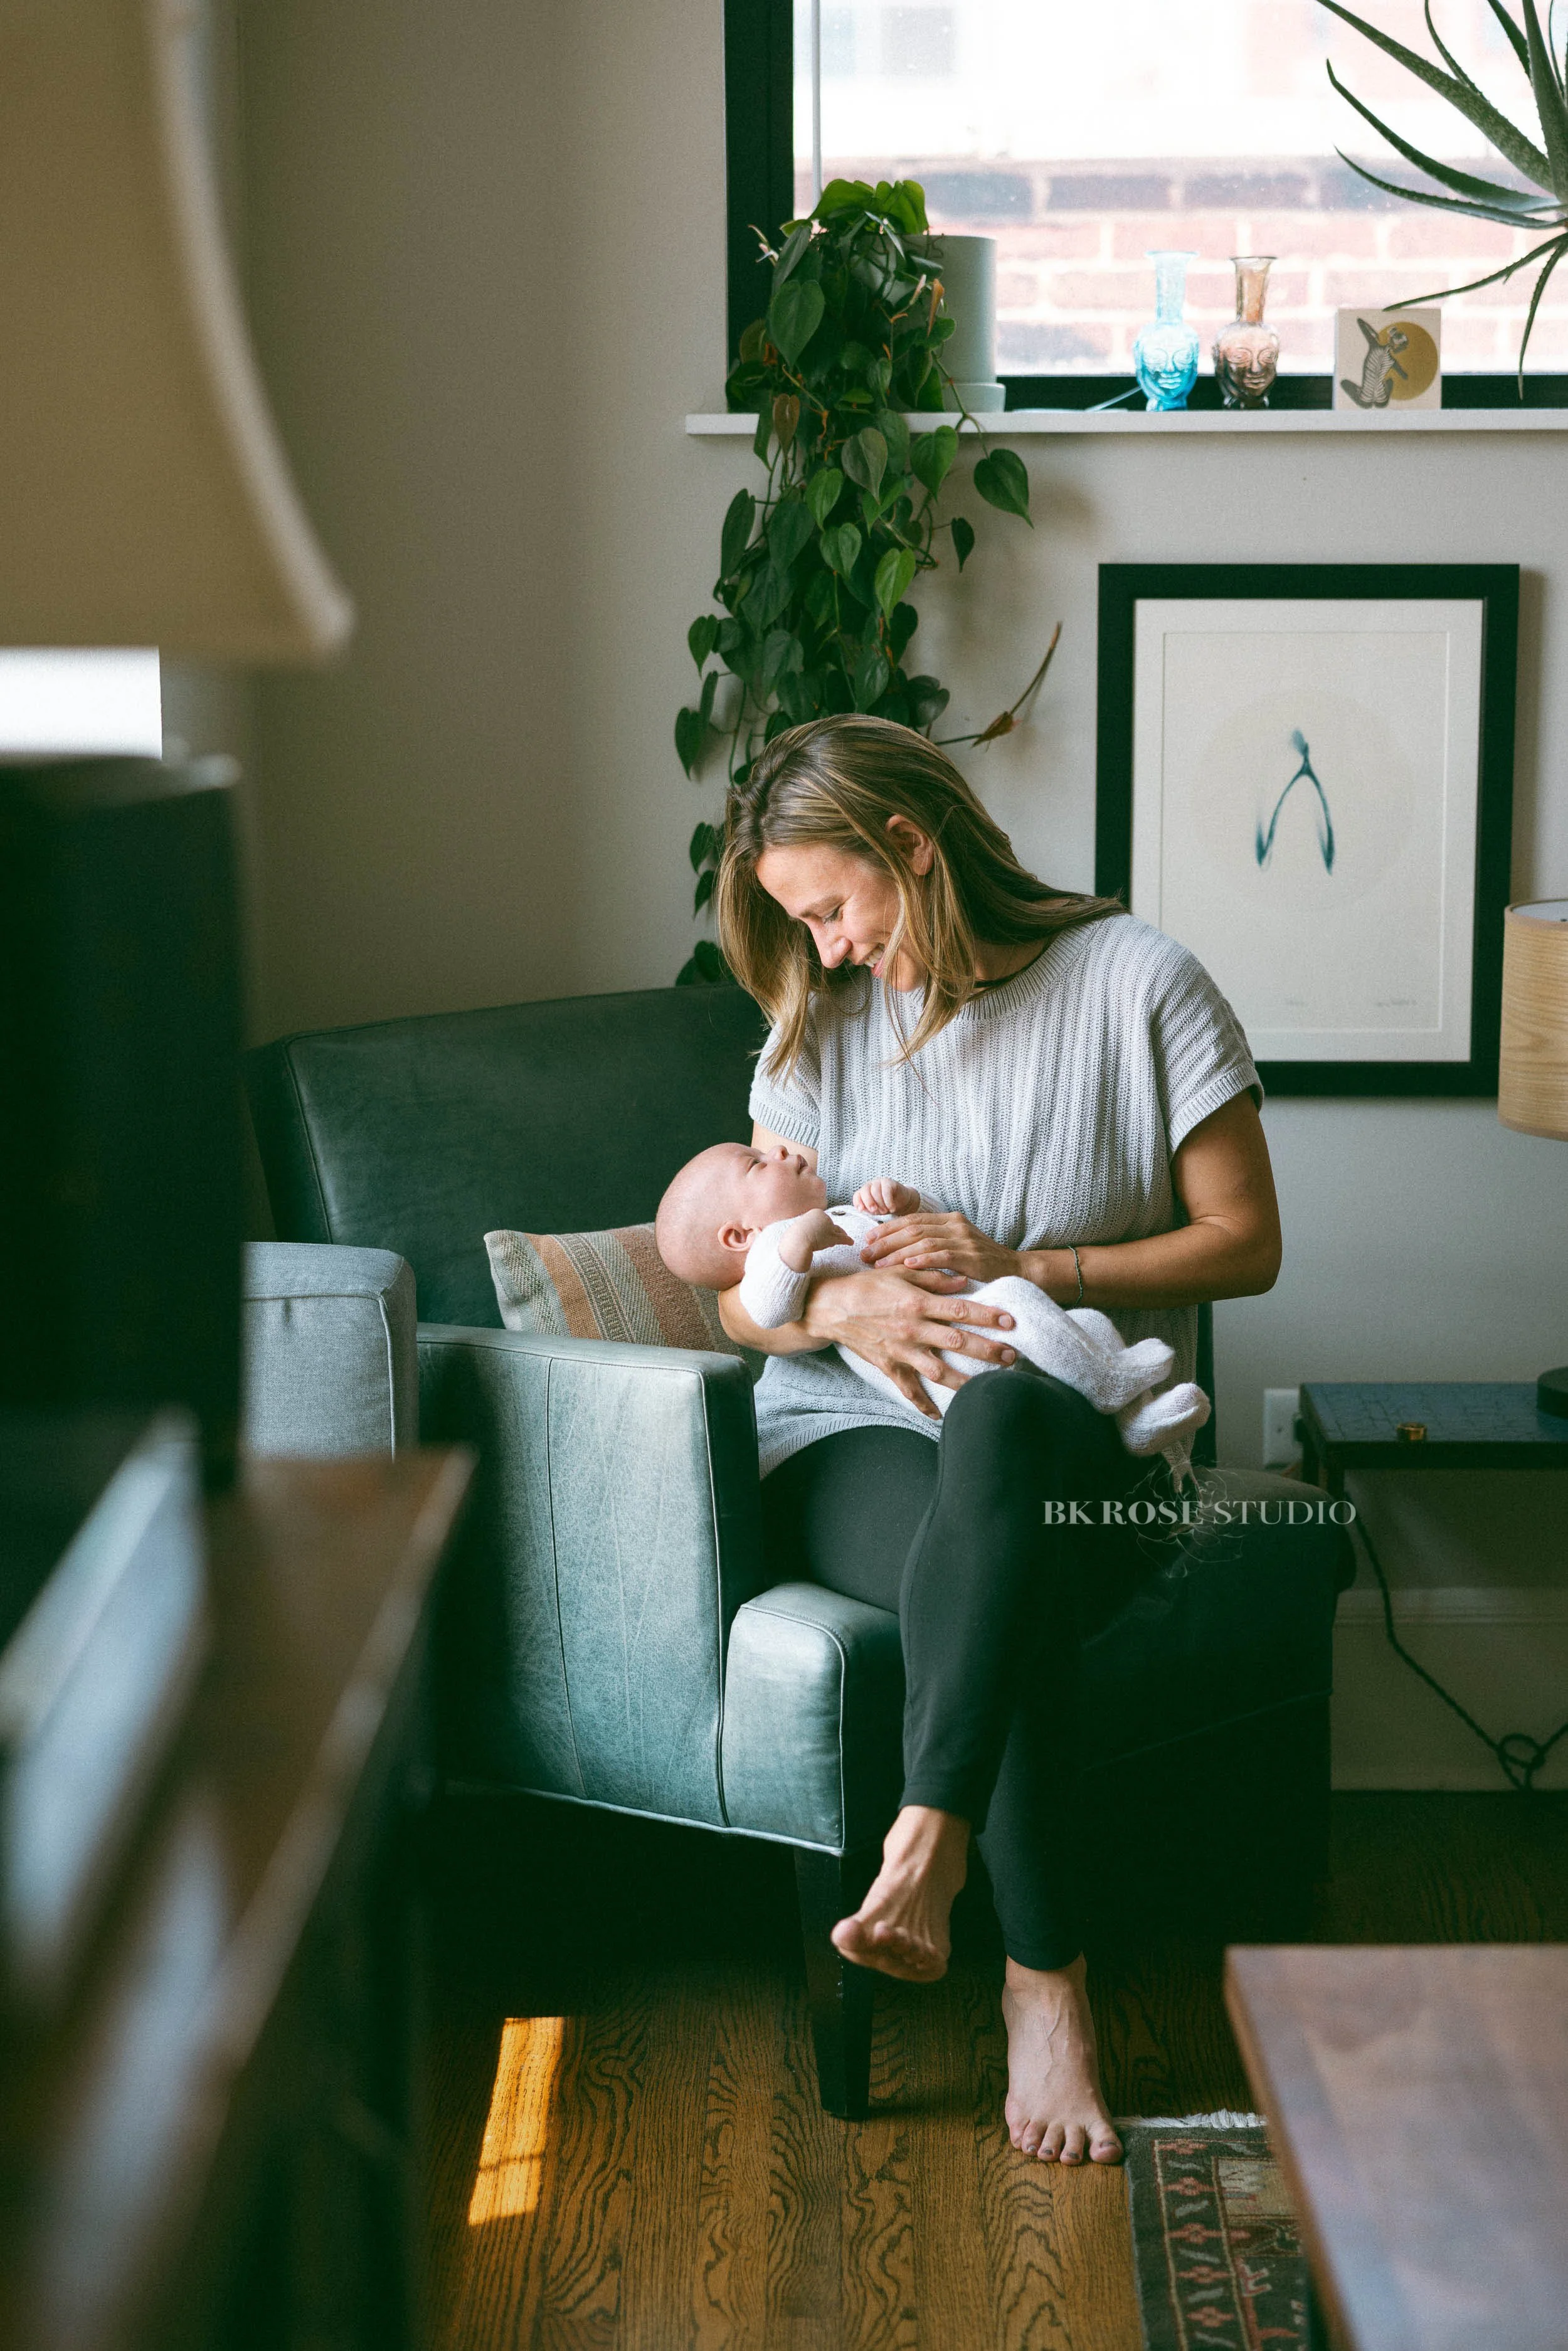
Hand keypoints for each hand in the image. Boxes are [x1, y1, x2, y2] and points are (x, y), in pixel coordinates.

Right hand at [774, 1207, 853, 1273]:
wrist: (796, 1242)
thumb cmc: (795, 1237)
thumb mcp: (802, 1227)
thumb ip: (811, 1227)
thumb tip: (819, 1232)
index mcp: (815, 1212)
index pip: (824, 1219)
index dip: (824, 1227)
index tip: (820, 1233)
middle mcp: (824, 1217)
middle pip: (831, 1225)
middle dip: (831, 1232)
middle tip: (828, 1239)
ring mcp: (829, 1227)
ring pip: (837, 1232)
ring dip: (839, 1236)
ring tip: (839, 1241)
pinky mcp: (832, 1237)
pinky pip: (842, 1238)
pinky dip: (847, 1241)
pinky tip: (851, 1242)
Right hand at [802, 1268, 1017, 1418]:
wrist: (830, 1308)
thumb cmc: (866, 1286)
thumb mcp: (899, 1273)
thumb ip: (933, 1279)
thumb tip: (963, 1281)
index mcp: (917, 1303)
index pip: (960, 1310)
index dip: (987, 1316)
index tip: (1010, 1321)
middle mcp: (913, 1329)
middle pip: (957, 1342)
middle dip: (987, 1350)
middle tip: (1012, 1357)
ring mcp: (901, 1351)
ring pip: (938, 1371)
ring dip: (965, 1380)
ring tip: (989, 1386)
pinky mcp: (889, 1367)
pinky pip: (909, 1390)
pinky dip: (924, 1404)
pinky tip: (940, 1415)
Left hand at [852, 1176, 922, 1216]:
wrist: (902, 1201)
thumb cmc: (886, 1206)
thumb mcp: (876, 1210)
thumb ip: (868, 1210)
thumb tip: (862, 1209)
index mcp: (864, 1192)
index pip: (857, 1195)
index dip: (858, 1202)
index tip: (861, 1210)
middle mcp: (870, 1185)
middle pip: (864, 1190)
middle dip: (868, 1202)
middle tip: (875, 1210)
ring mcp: (880, 1182)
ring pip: (875, 1190)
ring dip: (880, 1203)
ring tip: (885, 1211)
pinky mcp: (890, 1182)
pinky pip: (886, 1190)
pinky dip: (888, 1201)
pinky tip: (891, 1208)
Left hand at [859, 1211, 1023, 1286]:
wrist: (1016, 1270)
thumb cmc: (981, 1263)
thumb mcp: (956, 1246)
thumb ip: (933, 1242)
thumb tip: (898, 1247)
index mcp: (949, 1219)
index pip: (911, 1219)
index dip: (887, 1228)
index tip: (867, 1238)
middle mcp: (955, 1225)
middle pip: (912, 1229)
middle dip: (886, 1241)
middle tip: (864, 1253)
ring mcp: (964, 1240)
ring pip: (923, 1242)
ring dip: (897, 1253)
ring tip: (877, 1263)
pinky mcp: (972, 1256)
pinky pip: (942, 1256)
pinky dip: (922, 1260)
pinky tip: (906, 1266)